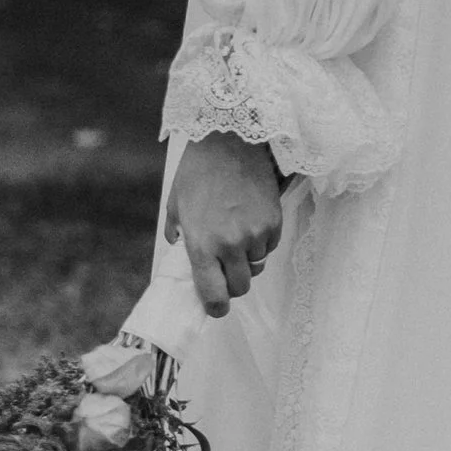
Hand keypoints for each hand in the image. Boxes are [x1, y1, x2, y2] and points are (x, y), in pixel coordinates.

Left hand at [167, 132, 283, 315]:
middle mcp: (230, 245)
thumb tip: (180, 251)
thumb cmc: (199, 171)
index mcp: (202, 244)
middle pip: (240, 287)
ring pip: (256, 267)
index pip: (213, 295)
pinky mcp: (274, 223)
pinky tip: (250, 222)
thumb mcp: (176, 205)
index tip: (216, 308)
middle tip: (224, 270)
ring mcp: (255, 235)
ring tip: (236, 234)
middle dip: (232, 284)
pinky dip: (261, 243)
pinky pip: (270, 248)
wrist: (231, 142)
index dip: (215, 308)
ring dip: (246, 260)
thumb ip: (177, 235)